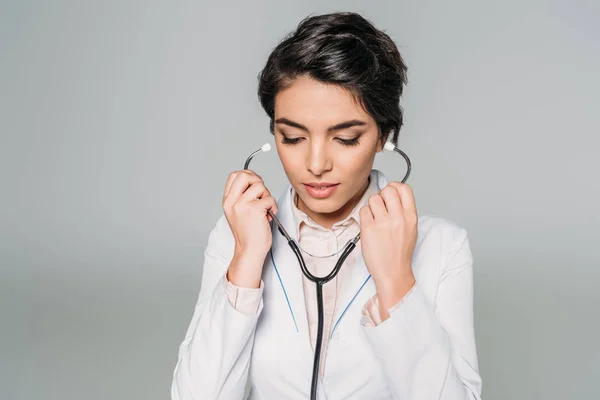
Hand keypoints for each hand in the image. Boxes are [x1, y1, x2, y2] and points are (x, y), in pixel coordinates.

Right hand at [222, 170, 277, 286]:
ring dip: (267, 196)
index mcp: (227, 201)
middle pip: (244, 175)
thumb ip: (242, 196)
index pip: (234, 175)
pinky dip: (273, 207)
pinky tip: (269, 216)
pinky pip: (269, 198)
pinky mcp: (254, 210)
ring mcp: (242, 205)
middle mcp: (232, 201)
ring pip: (259, 185)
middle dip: (257, 180)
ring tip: (265, 208)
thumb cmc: (248, 233)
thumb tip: (255, 180)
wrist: (249, 250)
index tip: (255, 184)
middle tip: (262, 194)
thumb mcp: (238, 212)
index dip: (248, 175)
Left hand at [359, 182, 417, 317]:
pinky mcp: (369, 228)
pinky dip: (365, 217)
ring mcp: (383, 222)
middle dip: (382, 195)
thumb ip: (404, 211)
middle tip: (381, 207)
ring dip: (372, 207)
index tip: (390, 192)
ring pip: (373, 199)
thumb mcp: (411, 229)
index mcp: (411, 216)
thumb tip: (393, 195)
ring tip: (375, 219)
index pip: (404, 188)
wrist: (393, 272)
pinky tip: (369, 226)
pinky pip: (363, 211)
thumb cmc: (400, 252)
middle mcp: (398, 217)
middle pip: (387, 190)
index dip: (395, 187)